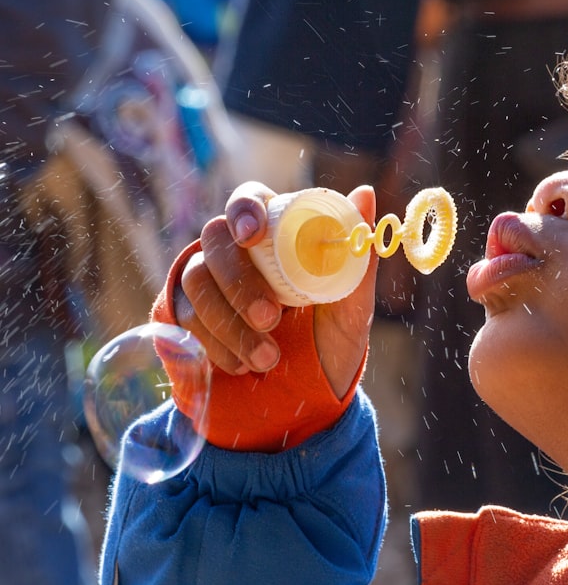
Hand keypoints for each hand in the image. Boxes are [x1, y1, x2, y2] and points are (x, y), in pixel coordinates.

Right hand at [175, 181, 376, 399]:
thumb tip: (366, 193)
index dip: (244, 210)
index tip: (252, 237)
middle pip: (214, 240)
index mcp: (278, 234)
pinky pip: (185, 318)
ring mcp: (209, 282)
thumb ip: (357, 257)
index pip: (249, 199)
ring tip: (267, 358)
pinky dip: (215, 344)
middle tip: (270, 318)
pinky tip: (243, 365)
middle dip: (239, 282)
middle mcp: (238, 250)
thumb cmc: (333, 337)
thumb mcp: (353, 304)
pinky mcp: (190, 316)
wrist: (311, 391)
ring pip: (195, 281)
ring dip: (229, 322)